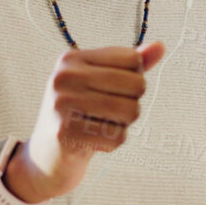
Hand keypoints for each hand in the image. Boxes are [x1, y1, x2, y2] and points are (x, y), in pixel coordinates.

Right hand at [5, 40, 164, 202]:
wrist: (44, 158)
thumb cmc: (79, 115)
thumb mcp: (99, 83)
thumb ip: (130, 65)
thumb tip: (161, 46)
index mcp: (71, 59)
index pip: (132, 59)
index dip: (134, 79)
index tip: (111, 91)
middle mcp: (64, 77)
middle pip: (136, 84)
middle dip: (132, 103)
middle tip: (108, 114)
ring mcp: (62, 105)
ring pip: (130, 111)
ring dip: (124, 124)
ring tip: (101, 126)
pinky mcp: (66, 134)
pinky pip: (118, 137)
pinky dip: (112, 143)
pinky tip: (92, 141)